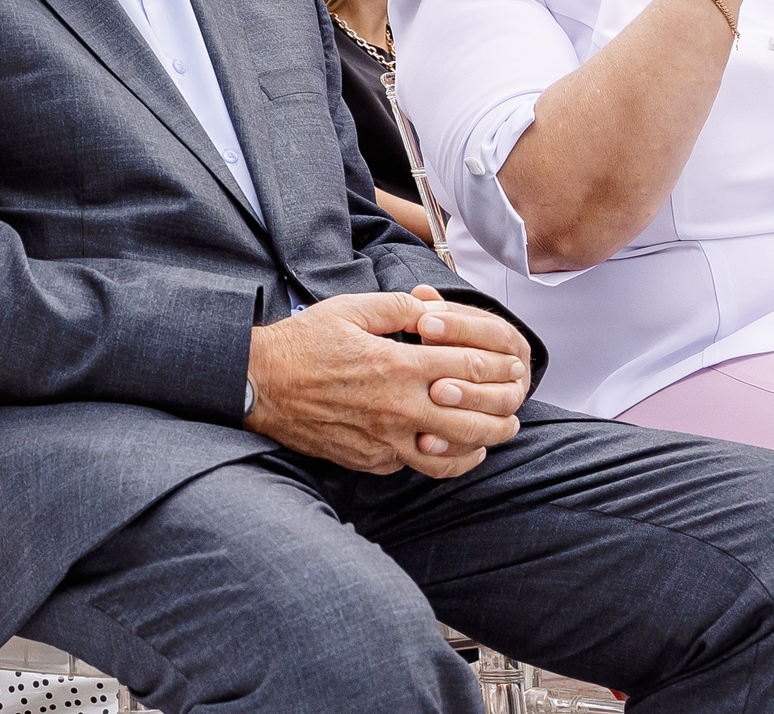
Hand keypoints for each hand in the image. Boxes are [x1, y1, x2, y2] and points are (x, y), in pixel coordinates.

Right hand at [243, 289, 529, 478]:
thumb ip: (398, 307)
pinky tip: (451, 448)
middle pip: (475, 419)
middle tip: (515, 403)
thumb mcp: (349, 310)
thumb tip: (434, 306)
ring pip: (454, 453)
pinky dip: (444, 459)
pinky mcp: (372, 460)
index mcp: (397, 366)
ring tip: (496, 433)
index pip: (469, 368)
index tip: (510, 363)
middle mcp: (397, 408)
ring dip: (484, 443)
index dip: (498, 365)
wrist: (259, 385)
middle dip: (504, 410)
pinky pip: (420, 467)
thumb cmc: (301, 344)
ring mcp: (386, 440)